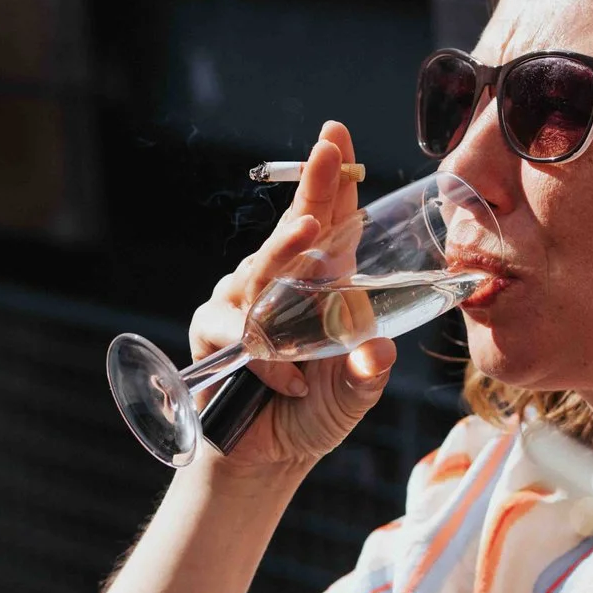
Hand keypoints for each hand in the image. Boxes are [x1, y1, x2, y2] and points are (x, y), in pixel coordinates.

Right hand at [189, 122, 393, 474]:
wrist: (267, 458)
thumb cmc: (317, 413)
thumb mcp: (355, 395)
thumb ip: (367, 373)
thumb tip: (378, 352)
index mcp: (326, 282)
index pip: (332, 219)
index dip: (332, 176)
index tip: (335, 135)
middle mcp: (284, 282)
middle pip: (294, 228)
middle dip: (311, 193)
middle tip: (327, 158)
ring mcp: (245, 302)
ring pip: (260, 272)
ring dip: (283, 281)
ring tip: (310, 298)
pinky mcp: (214, 330)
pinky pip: (234, 325)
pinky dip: (262, 356)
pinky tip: (287, 380)